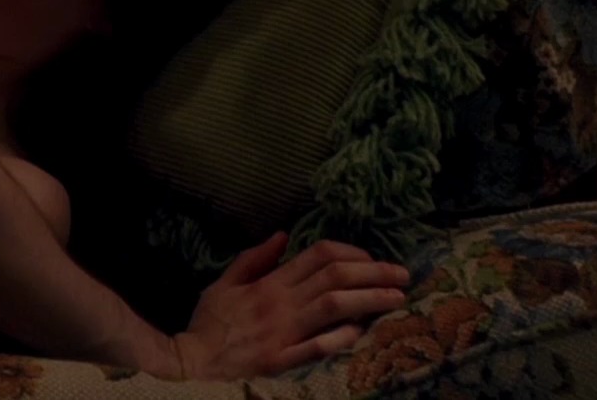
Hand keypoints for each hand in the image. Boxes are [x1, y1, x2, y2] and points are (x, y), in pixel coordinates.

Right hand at [169, 234, 408, 379]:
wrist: (194, 361)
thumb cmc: (210, 323)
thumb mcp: (224, 282)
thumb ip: (254, 258)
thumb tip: (283, 236)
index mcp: (269, 282)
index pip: (318, 255)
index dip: (351, 252)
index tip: (372, 257)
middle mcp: (282, 303)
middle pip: (335, 278)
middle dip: (374, 272)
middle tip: (402, 275)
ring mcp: (285, 333)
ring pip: (335, 307)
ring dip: (370, 300)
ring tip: (397, 298)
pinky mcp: (284, 360)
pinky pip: (320, 346)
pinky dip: (343, 337)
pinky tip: (365, 331)